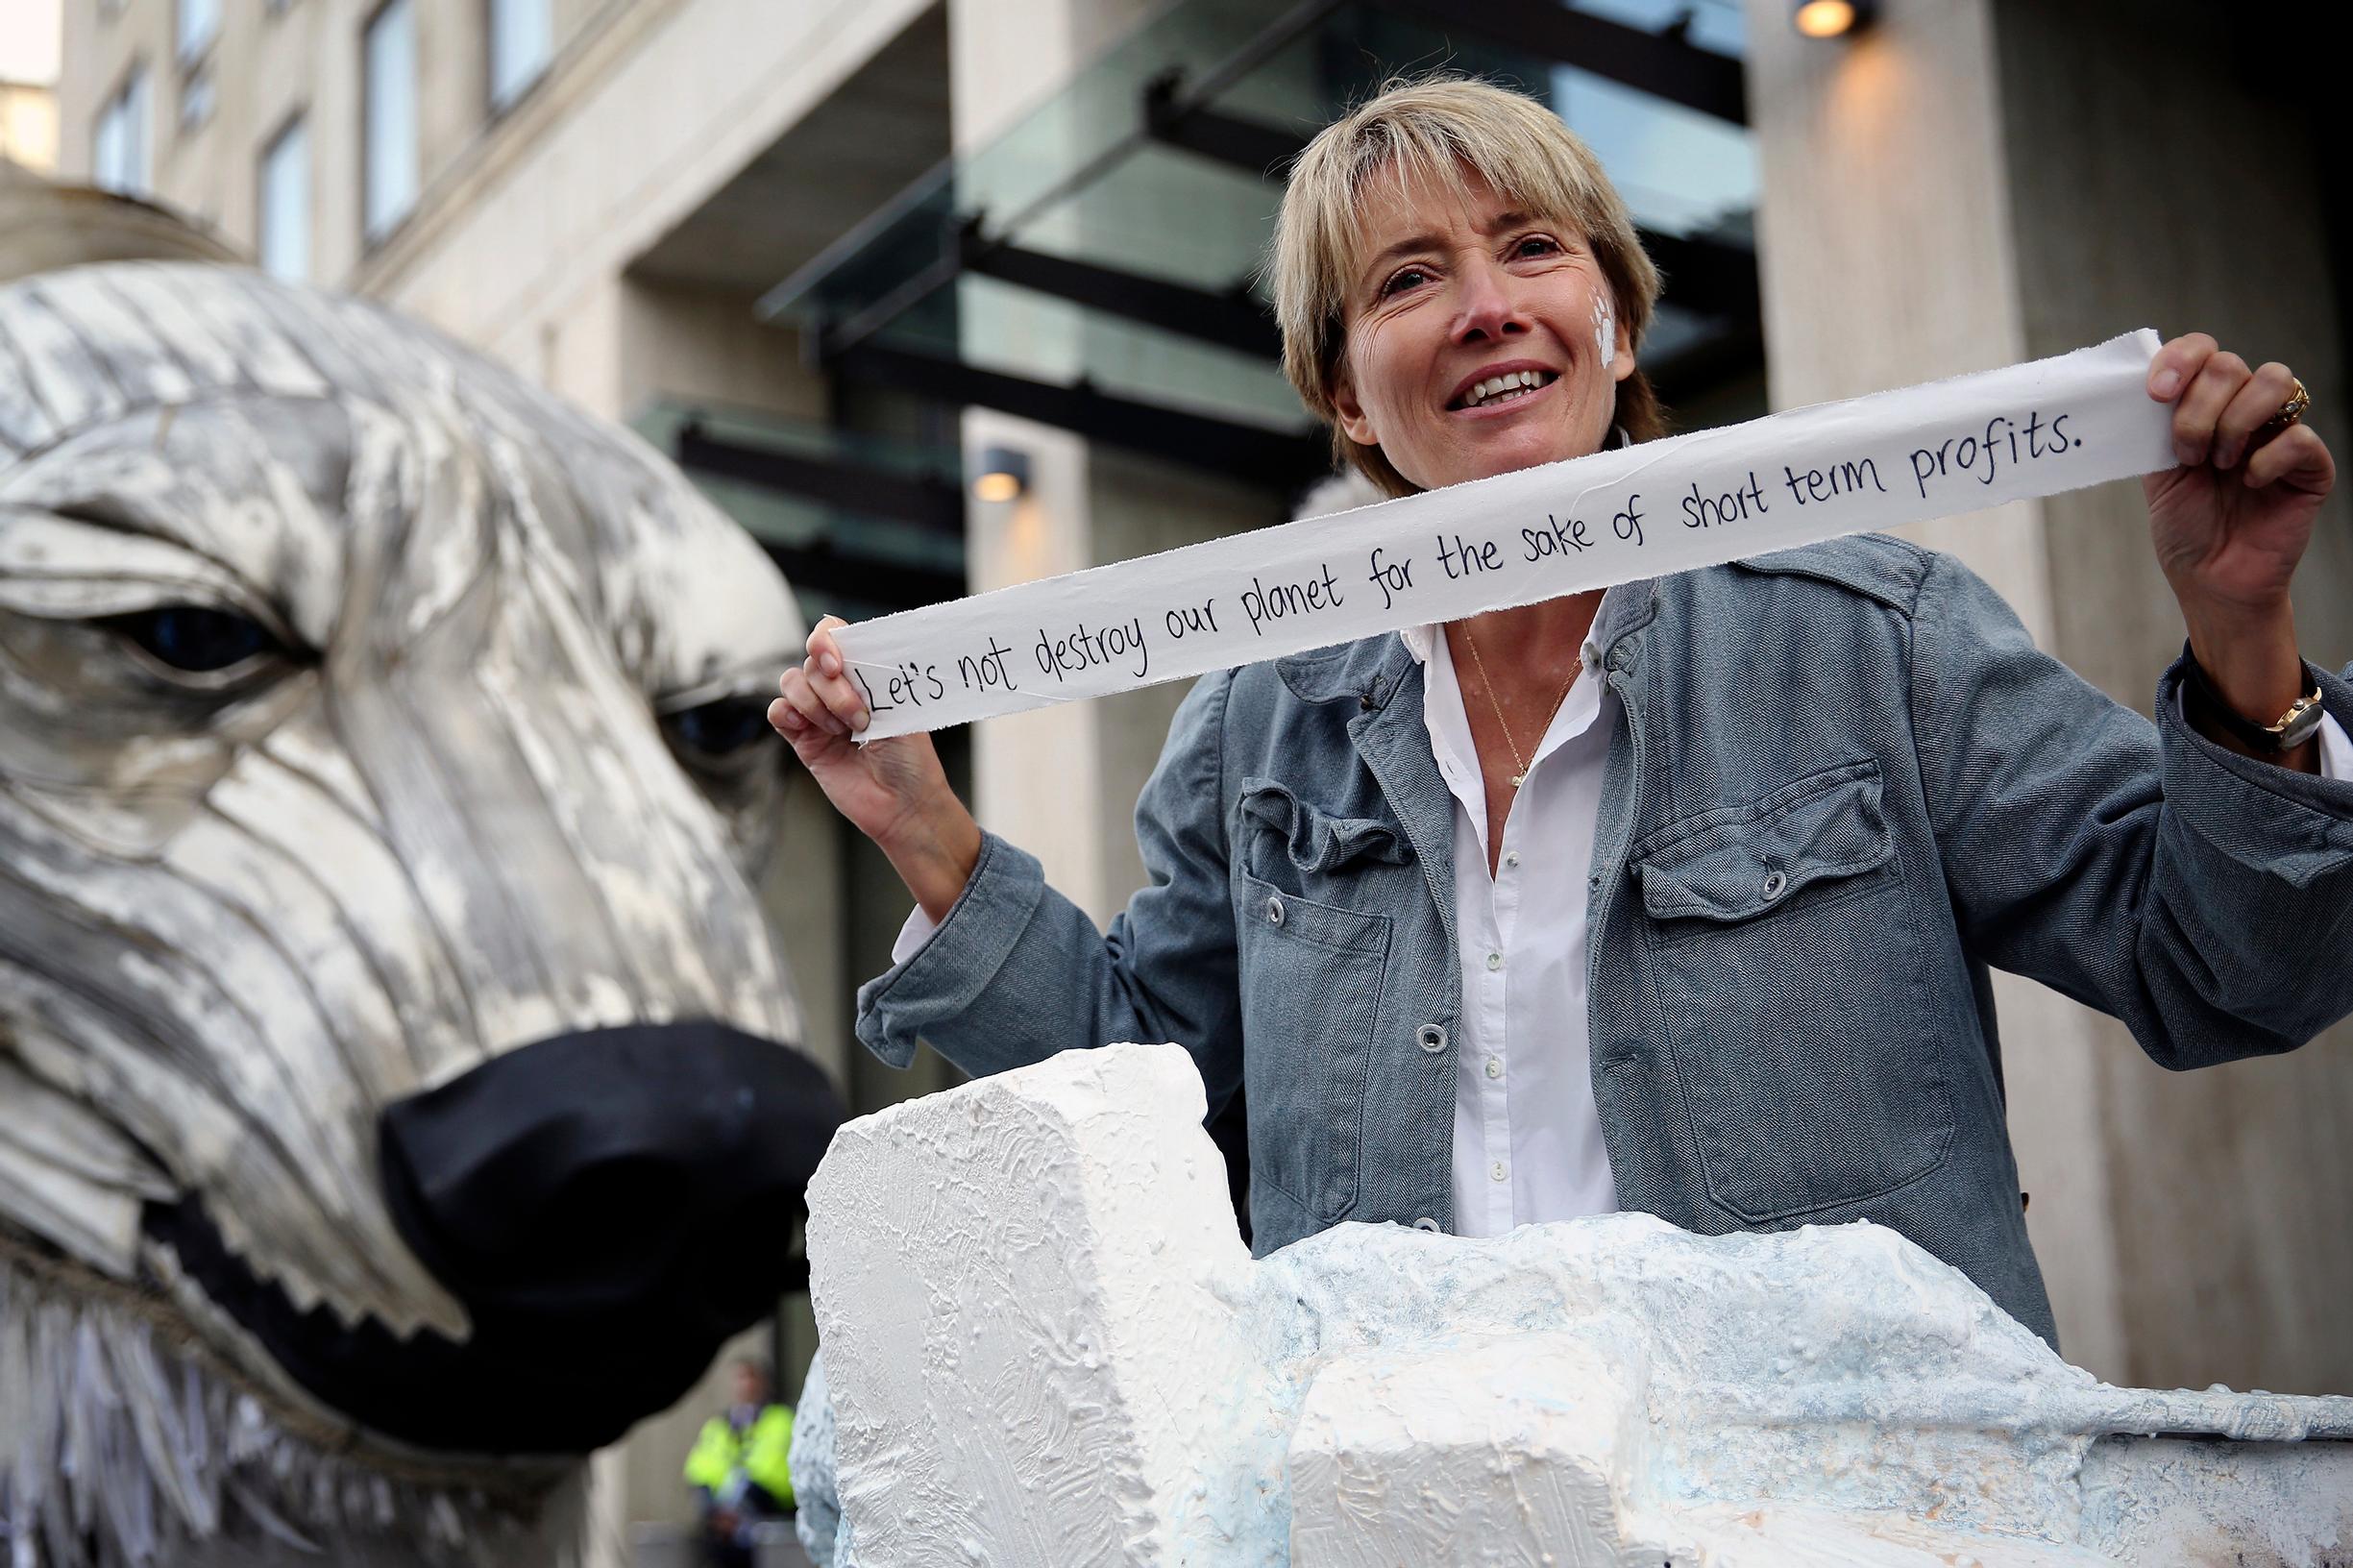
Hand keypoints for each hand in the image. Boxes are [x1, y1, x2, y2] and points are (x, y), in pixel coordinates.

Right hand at [771, 616, 982, 917]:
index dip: (827, 640)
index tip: (837, 664)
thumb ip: (871, 677)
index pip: (833, 635)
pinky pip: (778, 712)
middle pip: (811, 662)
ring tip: (844, 731)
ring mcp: (819, 714)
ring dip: (816, 704)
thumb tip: (848, 652)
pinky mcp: (803, 739)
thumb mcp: (901, 708)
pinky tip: (811, 730)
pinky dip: (788, 714)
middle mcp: (839, 689)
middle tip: (860, 718)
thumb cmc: (912, 759)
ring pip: (792, 682)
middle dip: (833, 687)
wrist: (904, 805)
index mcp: (865, 674)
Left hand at [2143, 334, 2330, 610]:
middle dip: (2197, 409)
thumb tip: (2143, 385)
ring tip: (2218, 464)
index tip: (2156, 393)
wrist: (2210, 579)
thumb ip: (2155, 427)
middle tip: (2187, 455)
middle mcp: (2245, 410)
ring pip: (2274, 381)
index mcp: (2206, 405)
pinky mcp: (2311, 466)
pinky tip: (2249, 483)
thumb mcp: (2157, 472)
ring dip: (2234, 422)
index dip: (2180, 359)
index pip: (2202, 350)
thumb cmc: (2185, 526)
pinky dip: (2266, 458)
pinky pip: (2299, 436)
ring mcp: (2280, 433)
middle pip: (2230, 365)